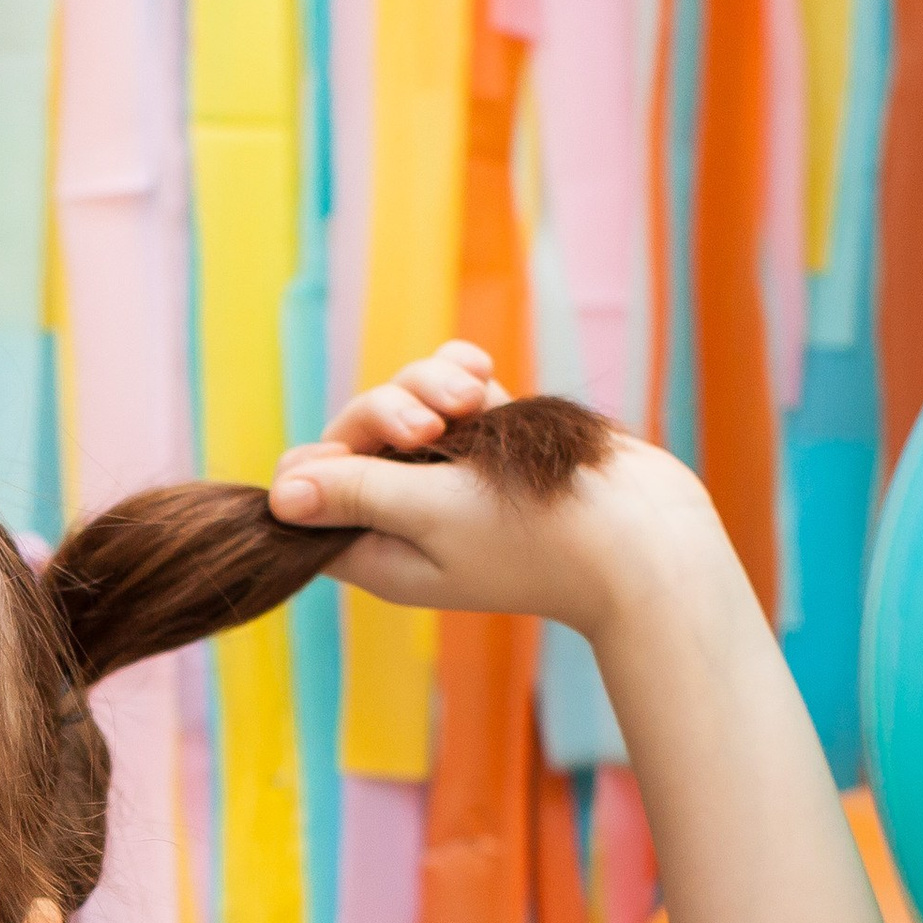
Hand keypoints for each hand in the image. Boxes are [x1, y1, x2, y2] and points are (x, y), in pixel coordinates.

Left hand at [270, 345, 738, 641]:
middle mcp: (403, 516)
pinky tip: (481, 372)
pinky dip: (458, 374)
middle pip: (352, 440)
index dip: (321, 463)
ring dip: (429, 387)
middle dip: (384, 412)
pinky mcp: (488, 443)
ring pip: (402, 404)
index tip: (358, 454)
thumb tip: (278, 496)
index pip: (307, 499)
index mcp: (377, 550)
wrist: (644, 535)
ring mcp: (447, 478)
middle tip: (431, 423)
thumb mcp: (431, 513)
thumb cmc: (537, 535)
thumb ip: (355, 494)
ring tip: (473, 396)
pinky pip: (449, 391)